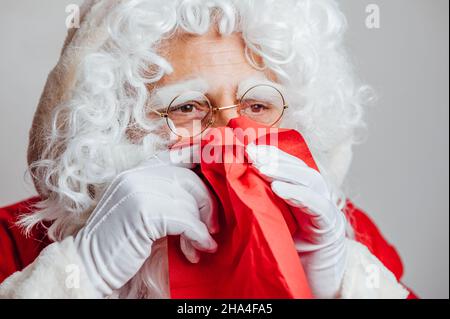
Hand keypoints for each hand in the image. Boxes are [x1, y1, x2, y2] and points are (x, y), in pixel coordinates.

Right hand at [74, 146, 218, 296]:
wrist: (88, 265)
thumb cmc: (118, 242)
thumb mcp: (138, 209)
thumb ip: (161, 195)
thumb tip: (200, 196)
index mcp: (134, 172)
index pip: (173, 154)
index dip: (198, 157)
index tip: (215, 165)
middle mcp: (136, 176)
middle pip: (189, 179)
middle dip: (207, 204)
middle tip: (212, 226)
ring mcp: (139, 191)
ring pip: (190, 201)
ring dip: (202, 227)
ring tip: (201, 245)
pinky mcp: (144, 212)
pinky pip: (186, 220)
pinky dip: (197, 236)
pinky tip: (197, 249)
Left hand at [246, 143, 346, 297]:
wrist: (308, 287)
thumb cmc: (284, 256)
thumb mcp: (267, 224)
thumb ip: (258, 204)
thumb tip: (231, 184)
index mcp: (301, 197)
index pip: (289, 167)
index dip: (271, 155)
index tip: (247, 147)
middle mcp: (316, 199)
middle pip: (301, 168)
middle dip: (276, 158)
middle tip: (251, 151)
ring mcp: (326, 213)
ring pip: (312, 181)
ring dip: (285, 171)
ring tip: (261, 167)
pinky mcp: (330, 230)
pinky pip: (319, 207)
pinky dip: (300, 195)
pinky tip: (279, 189)